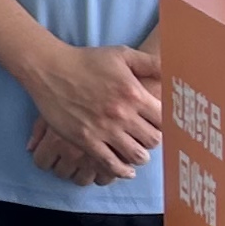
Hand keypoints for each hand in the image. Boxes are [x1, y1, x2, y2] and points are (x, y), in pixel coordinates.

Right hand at [19, 38, 163, 175]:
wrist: (50, 69)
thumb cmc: (87, 60)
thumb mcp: (122, 54)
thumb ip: (150, 63)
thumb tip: (174, 71)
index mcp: (133, 93)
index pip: (164, 120)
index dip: (166, 125)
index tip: (161, 125)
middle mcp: (121, 114)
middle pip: (153, 140)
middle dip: (154, 141)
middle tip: (148, 139)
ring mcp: (103, 129)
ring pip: (135, 155)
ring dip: (140, 156)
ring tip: (138, 153)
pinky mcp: (86, 140)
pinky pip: (110, 164)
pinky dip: (121, 170)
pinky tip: (125, 170)